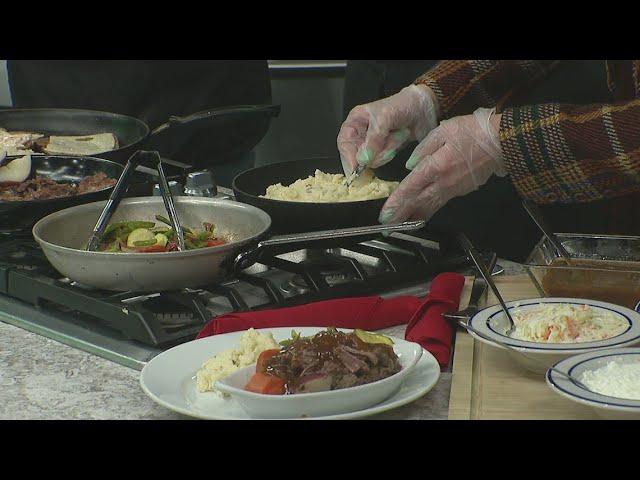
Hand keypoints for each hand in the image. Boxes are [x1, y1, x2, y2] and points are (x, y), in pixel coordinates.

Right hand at [337, 84, 438, 175]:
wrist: (424, 109)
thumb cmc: (402, 106)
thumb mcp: (384, 118)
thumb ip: (373, 139)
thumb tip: (363, 159)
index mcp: (355, 121)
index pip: (344, 142)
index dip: (348, 156)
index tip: (355, 168)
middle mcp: (361, 133)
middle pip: (356, 154)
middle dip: (372, 153)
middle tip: (386, 148)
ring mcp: (373, 144)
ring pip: (371, 159)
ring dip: (386, 150)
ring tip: (397, 135)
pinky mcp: (384, 150)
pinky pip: (382, 160)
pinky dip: (392, 152)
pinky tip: (400, 140)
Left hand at [379, 108, 505, 223]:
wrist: (502, 141)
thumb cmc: (474, 131)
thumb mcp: (444, 130)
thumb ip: (423, 148)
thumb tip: (410, 165)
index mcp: (436, 166)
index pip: (411, 188)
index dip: (396, 202)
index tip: (385, 214)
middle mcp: (443, 182)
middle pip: (417, 203)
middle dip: (400, 216)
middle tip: (386, 227)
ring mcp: (453, 189)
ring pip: (429, 207)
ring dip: (412, 218)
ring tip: (399, 226)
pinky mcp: (461, 191)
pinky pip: (439, 204)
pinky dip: (427, 212)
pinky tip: (420, 217)